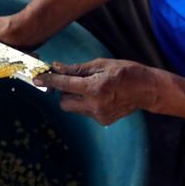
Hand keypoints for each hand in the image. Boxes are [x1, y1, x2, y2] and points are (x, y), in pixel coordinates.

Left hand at [34, 59, 161, 125]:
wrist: (147, 90)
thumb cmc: (126, 72)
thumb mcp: (101, 64)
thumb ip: (78, 69)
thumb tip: (57, 68)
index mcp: (94, 87)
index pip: (64, 85)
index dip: (48, 81)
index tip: (37, 78)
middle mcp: (94, 104)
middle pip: (64, 102)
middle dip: (63, 92)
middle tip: (72, 81)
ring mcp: (98, 115)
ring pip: (74, 108)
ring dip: (75, 98)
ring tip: (91, 87)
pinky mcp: (103, 121)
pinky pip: (85, 112)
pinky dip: (86, 103)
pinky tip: (100, 96)